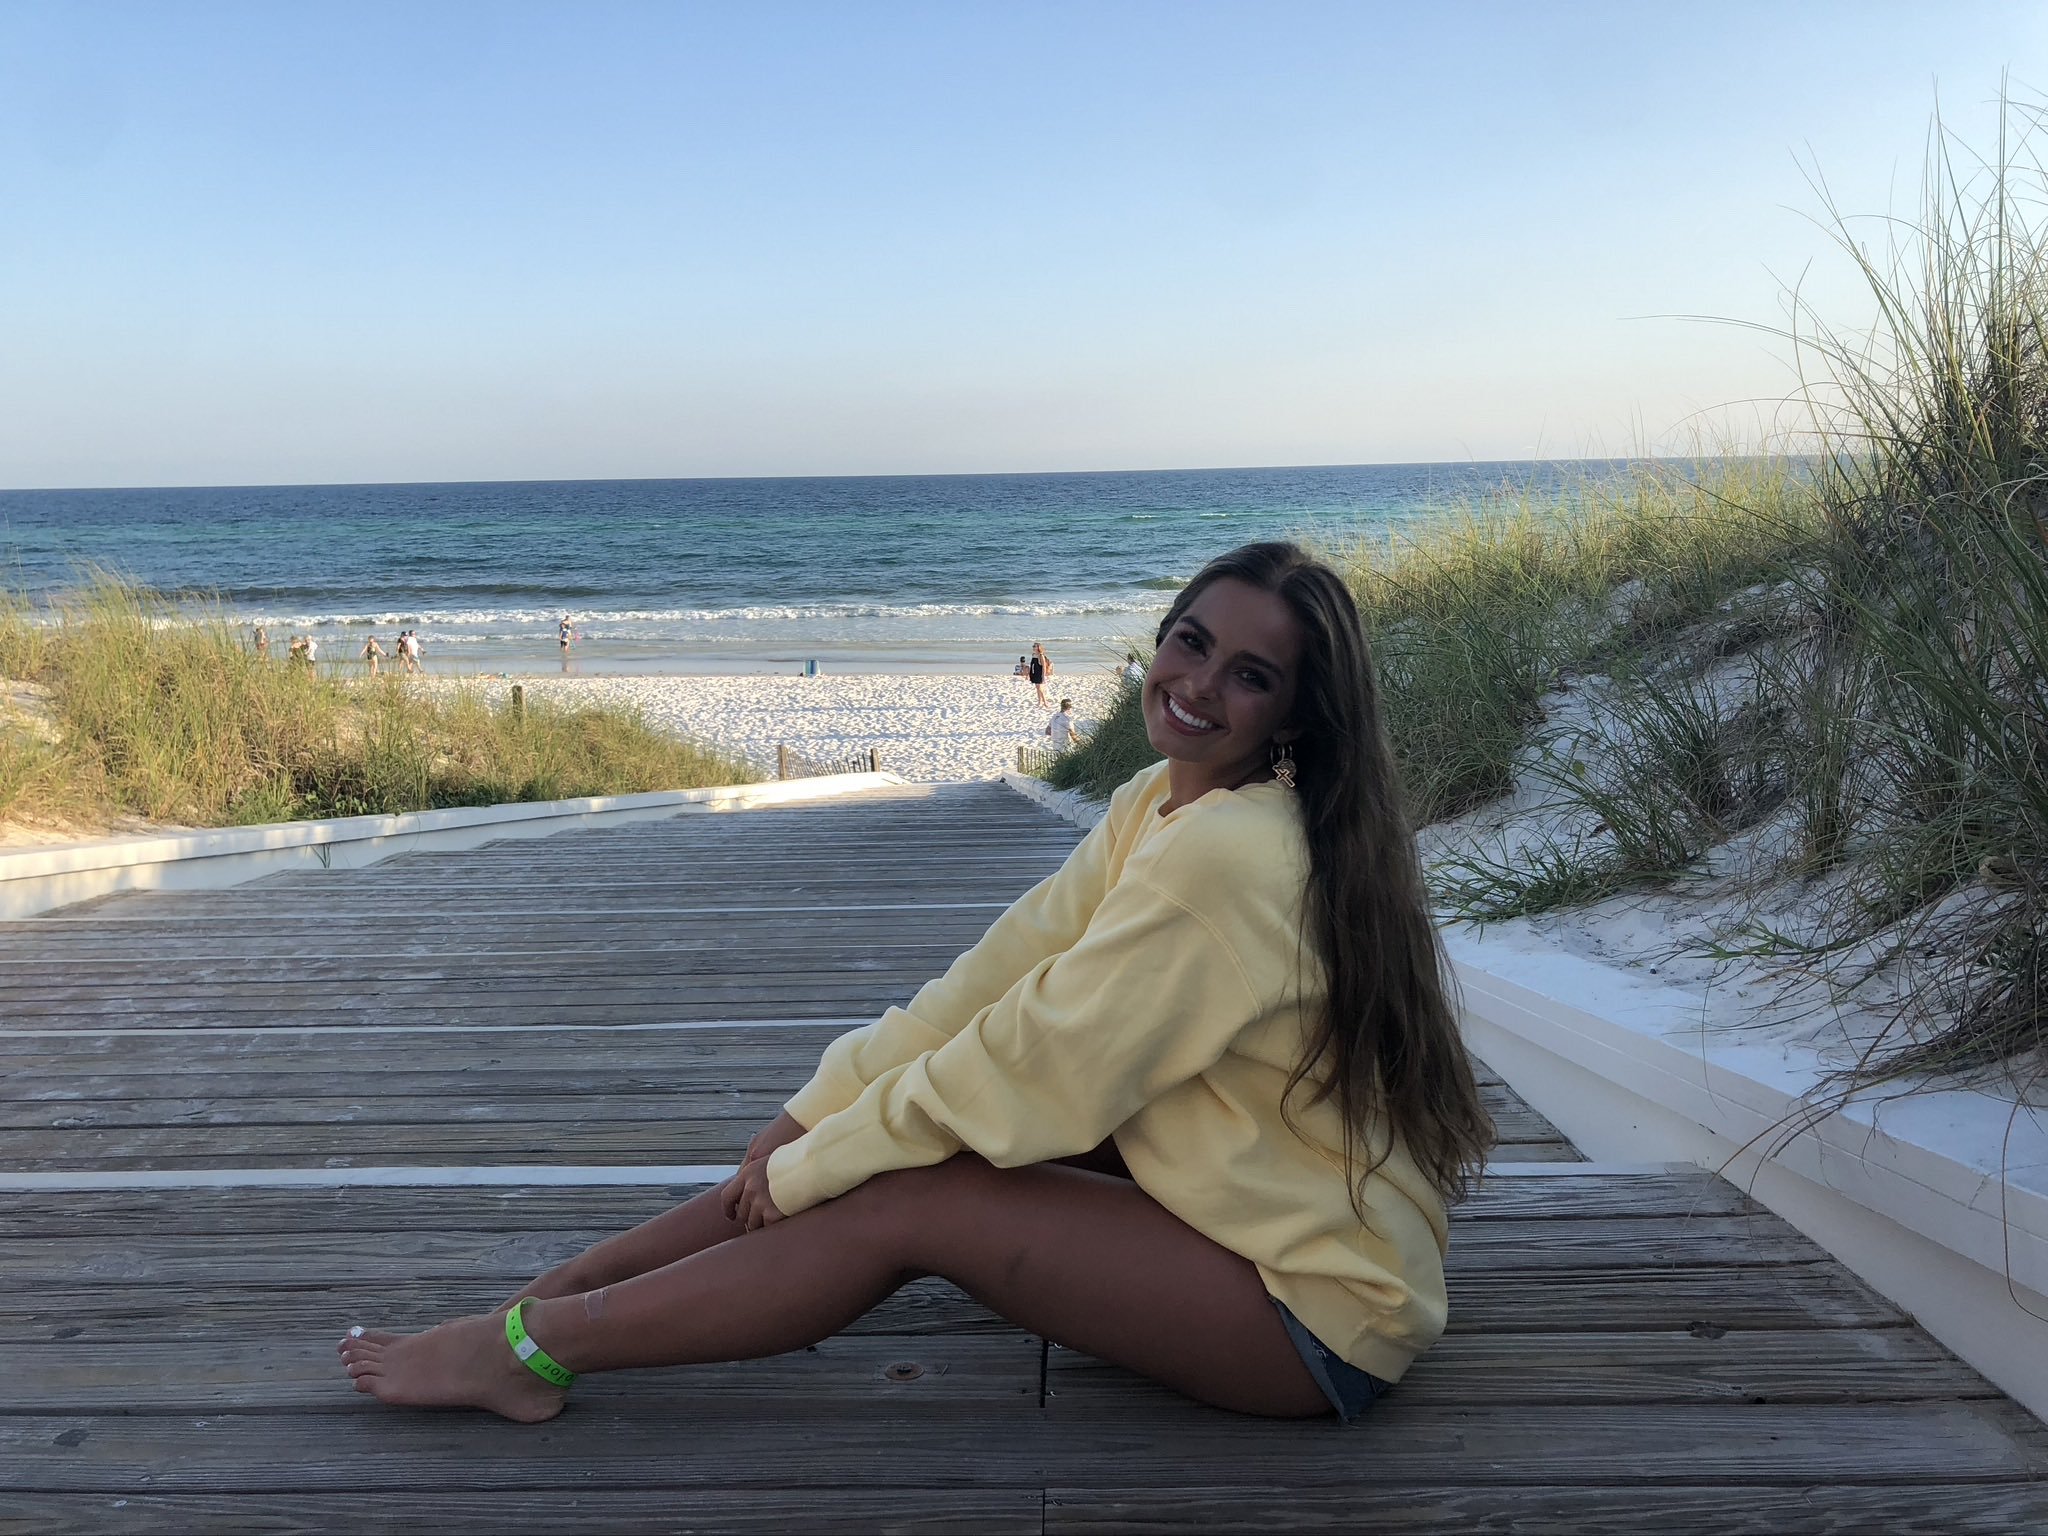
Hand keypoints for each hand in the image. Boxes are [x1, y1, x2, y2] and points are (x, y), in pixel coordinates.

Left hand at [721, 1110, 804, 1229]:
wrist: (814, 1165)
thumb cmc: (798, 1162)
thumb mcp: (771, 1161)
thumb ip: (758, 1175)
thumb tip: (750, 1192)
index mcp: (748, 1173)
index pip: (727, 1196)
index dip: (729, 1209)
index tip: (732, 1216)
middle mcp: (751, 1188)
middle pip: (741, 1213)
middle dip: (749, 1218)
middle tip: (759, 1220)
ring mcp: (760, 1201)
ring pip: (751, 1224)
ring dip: (760, 1225)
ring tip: (772, 1222)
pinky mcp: (772, 1214)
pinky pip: (766, 1228)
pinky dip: (772, 1227)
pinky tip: (779, 1222)